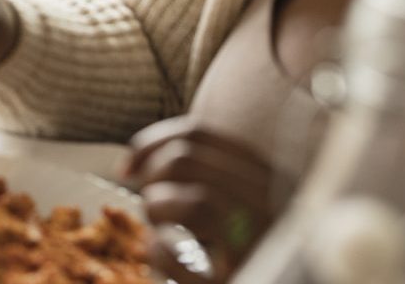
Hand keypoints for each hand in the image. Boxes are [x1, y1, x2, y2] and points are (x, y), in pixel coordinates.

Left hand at [123, 116, 291, 282]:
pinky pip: (175, 254)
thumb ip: (197, 171)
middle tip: (156, 205)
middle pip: (185, 160)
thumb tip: (130, 164)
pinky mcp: (237, 279)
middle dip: (154, 180)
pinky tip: (168, 257)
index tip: (127, 168)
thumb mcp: (229, 200)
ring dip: (158, 212)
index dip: (149, 144)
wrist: (277, 281)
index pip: (198, 134)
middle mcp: (272, 204)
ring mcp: (261, 245)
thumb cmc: (239, 249)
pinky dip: (157, 252)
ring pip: (191, 201)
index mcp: (266, 176)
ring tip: (164, 230)